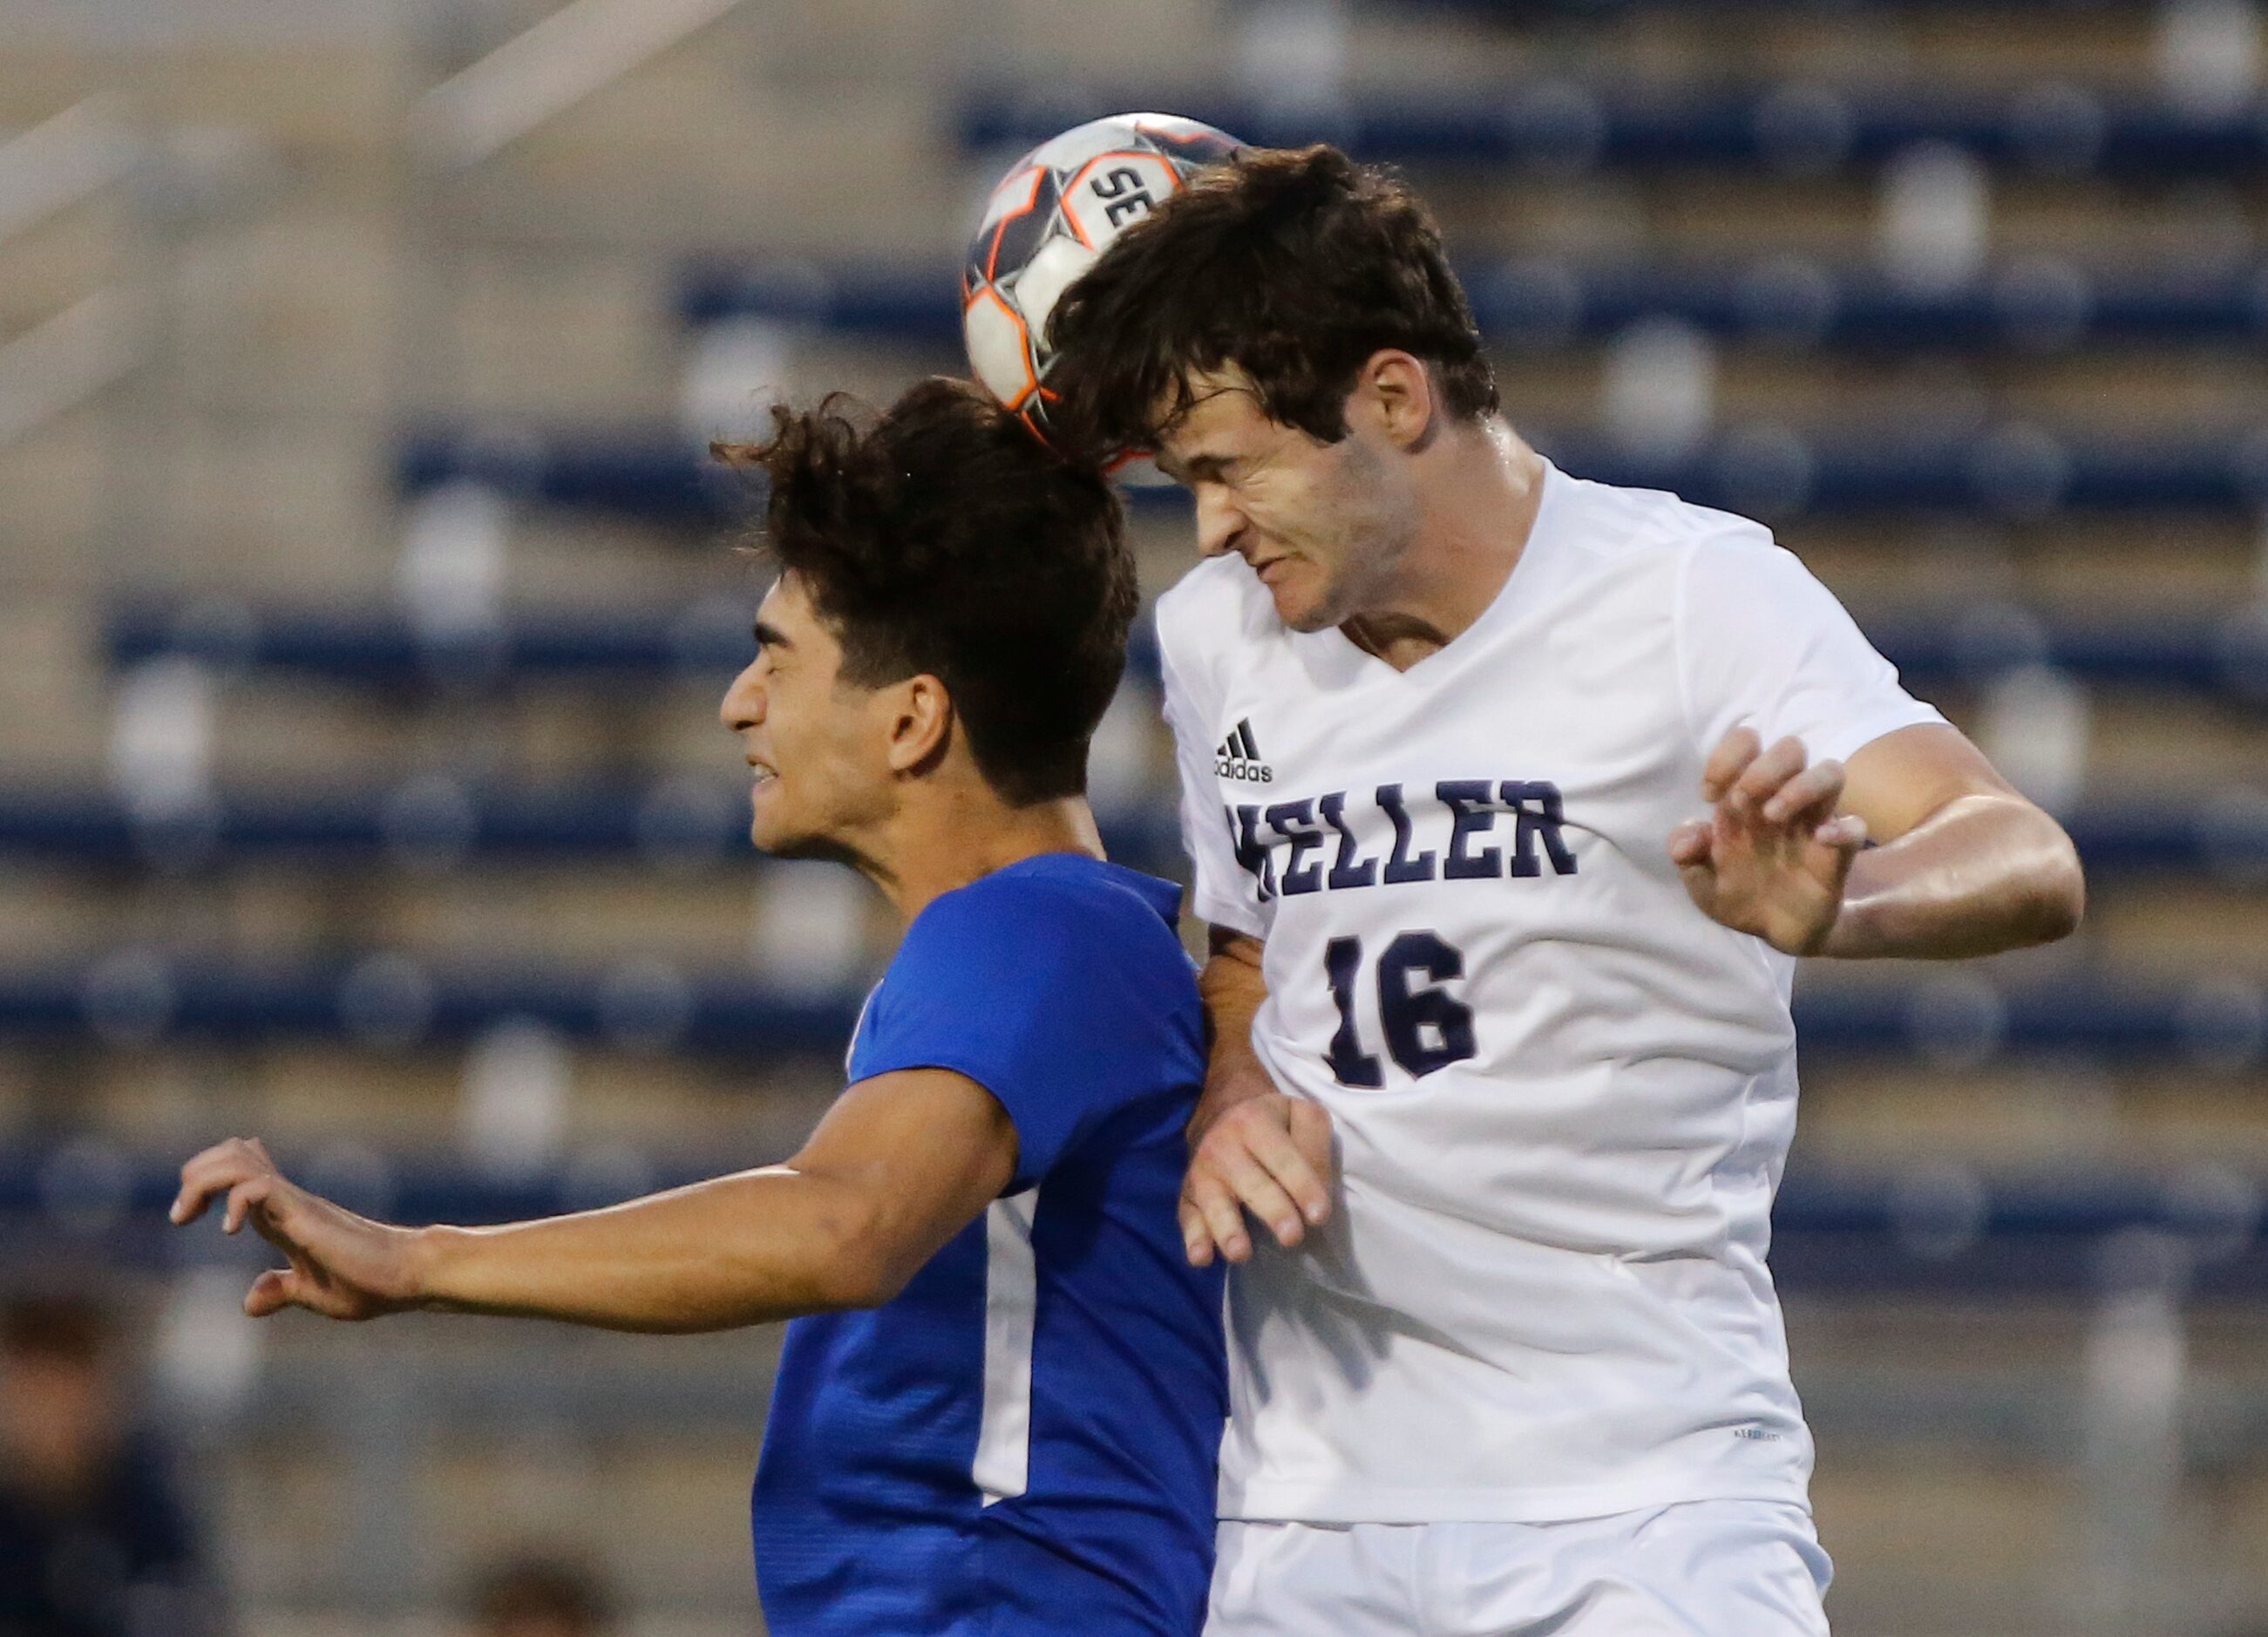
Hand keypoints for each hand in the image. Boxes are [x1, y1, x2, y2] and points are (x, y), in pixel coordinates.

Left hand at [171, 1138, 423, 1320]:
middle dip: (194, 1176)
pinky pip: (258, 1187)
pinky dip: (233, 1200)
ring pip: (238, 1160)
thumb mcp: (315, 1293)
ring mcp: (296, 1203)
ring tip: (189, 1213)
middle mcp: (287, 1201)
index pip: (241, 1172)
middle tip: (181, 1216)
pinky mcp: (305, 1212)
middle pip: (232, 1155)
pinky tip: (229, 1231)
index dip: (204, 1182)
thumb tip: (248, 1301)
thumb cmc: (371, 1284)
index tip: (185, 1215)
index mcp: (285, 1217)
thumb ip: (282, 1291)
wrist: (408, 1275)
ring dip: (203, 1180)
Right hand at [1180, 1092, 1334, 1267]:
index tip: (1320, 1216)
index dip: (1303, 1186)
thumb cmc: (1273, 1122)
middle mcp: (1222, 1145)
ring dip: (1228, 1230)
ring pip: (1215, 1203)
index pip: (1283, 1157)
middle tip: (1292, 1237)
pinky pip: (1188, 1217)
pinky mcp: (1187, 1195)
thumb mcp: (1301, 1116)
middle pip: (1251, 1183)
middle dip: (1272, 1210)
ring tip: (1240, 1253)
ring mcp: (1202, 1172)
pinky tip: (1201, 1258)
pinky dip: (1193, 1238)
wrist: (1220, 1112)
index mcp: (1254, 1121)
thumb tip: (1318, 1190)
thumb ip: (1314, 1146)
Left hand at [1669, 726, 1867, 955]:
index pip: (1746, 744)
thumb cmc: (1738, 894)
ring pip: (1830, 772)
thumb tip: (1691, 833)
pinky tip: (1821, 840)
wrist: (1774, 932)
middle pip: (1792, 749)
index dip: (1726, 756)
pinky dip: (1843, 828)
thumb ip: (1687, 853)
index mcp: (1747, 798)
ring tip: (1773, 815)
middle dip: (1764, 767)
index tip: (1708, 794)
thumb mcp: (1701, 880)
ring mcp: (1814, 823)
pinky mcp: (1838, 853)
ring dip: (1800, 786)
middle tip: (1742, 801)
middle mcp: (1783, 800)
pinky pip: (1855, 827)